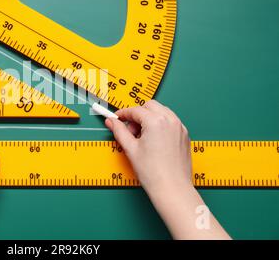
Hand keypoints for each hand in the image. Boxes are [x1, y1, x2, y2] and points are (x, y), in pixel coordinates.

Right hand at [105, 100, 229, 238]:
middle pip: (150, 106)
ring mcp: (179, 127)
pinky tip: (153, 140)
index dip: (123, 114)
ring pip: (161, 111)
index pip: (135, 110)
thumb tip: (111, 122)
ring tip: (142, 137)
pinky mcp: (184, 135)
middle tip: (130, 130)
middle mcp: (170, 120)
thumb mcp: (130, 149)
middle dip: (138, 114)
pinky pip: (170, 121)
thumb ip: (119, 131)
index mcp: (156, 121)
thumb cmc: (153, 172)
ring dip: (149, 117)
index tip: (117, 119)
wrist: (172, 188)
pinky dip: (160, 124)